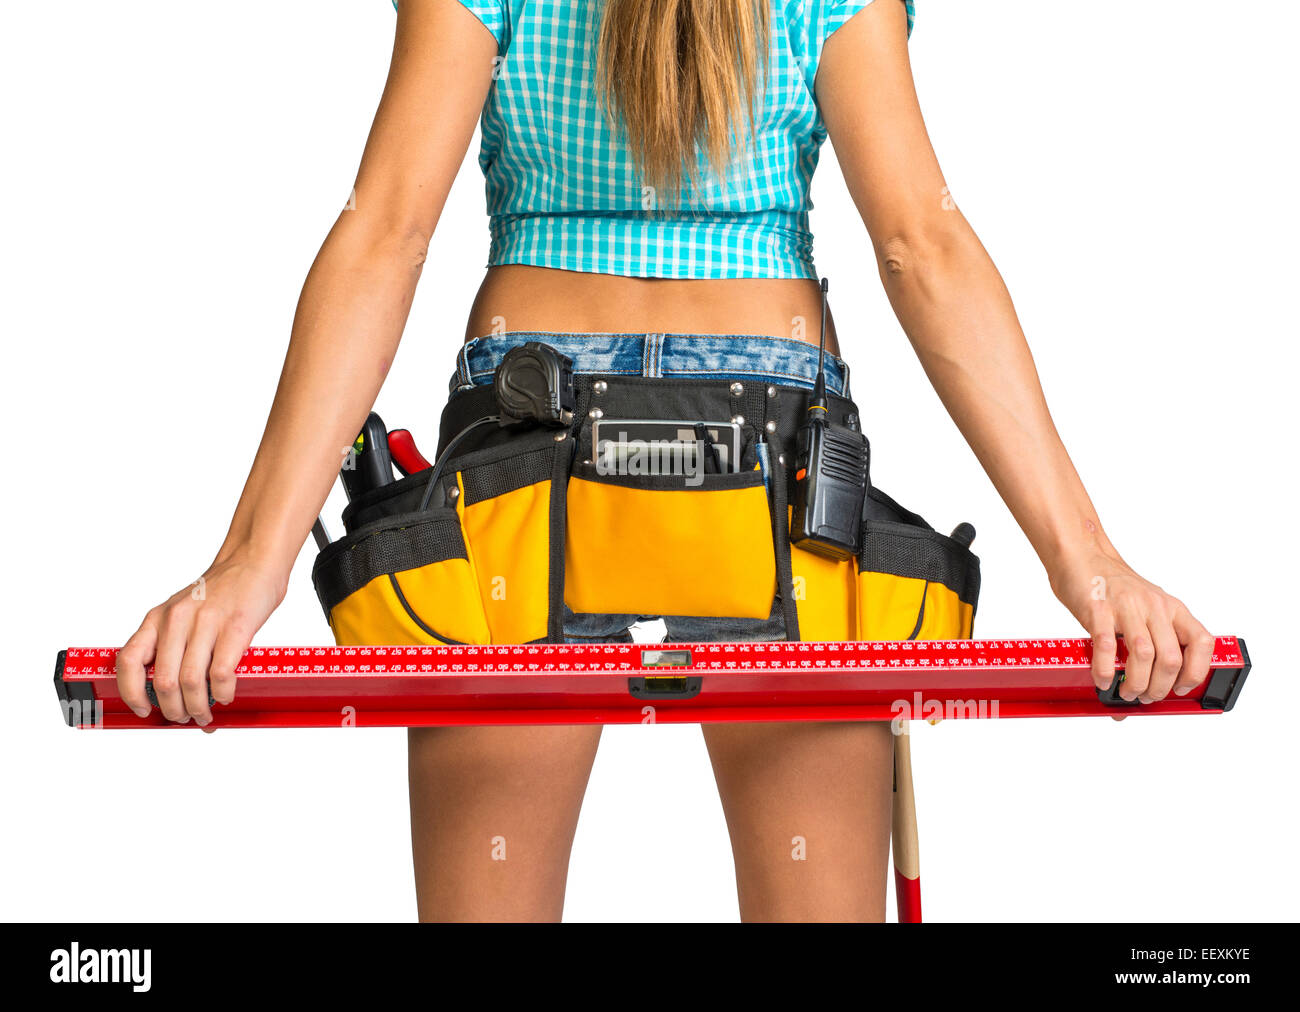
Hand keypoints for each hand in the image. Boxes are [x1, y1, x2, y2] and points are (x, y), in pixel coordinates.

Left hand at [116, 553, 286, 730]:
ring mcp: (206, 622)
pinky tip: (227, 694)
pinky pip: (221, 673)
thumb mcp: (183, 611)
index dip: (132, 692)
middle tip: (185, 717)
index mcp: (158, 617)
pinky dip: (223, 692)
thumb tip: (173, 689)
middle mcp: (177, 619)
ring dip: (198, 707)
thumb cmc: (223, 591)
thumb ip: (173, 643)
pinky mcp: (235, 626)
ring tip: (206, 714)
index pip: (129, 660)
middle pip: (164, 681)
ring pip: (191, 682)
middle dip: (174, 710)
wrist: (253, 560)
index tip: (143, 709)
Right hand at [1049, 549, 1214, 703]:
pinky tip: (1102, 679)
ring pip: (1144, 655)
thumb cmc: (1111, 586)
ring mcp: (1127, 607)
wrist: (1081, 555)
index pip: (1201, 643)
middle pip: (1170, 658)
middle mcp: (1154, 606)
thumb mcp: (1143, 608)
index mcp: (1171, 608)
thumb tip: (1144, 682)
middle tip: (1145, 696)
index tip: (1180, 687)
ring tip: (1126, 692)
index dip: (1195, 672)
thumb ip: (1149, 640)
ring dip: (1136, 683)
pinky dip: (1105, 670)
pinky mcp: (1098, 609)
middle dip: (1158, 688)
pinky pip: (1107, 646)